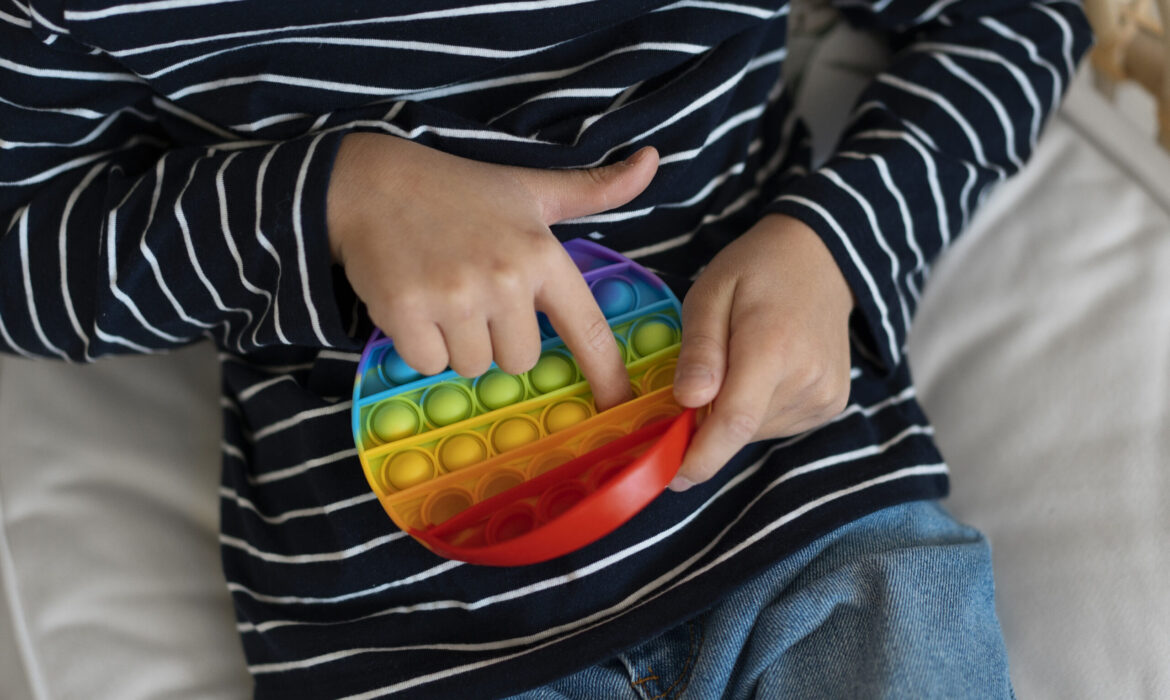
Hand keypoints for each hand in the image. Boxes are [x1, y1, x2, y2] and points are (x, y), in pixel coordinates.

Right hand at [327, 134, 658, 409]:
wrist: (371, 184)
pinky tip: (414, 305)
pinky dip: (419, 346)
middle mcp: (505, 278)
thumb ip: (593, 189)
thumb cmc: (458, 190)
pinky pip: (428, 365)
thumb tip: (653, 162)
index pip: (588, 329)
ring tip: (442, 294)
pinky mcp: (407, 312)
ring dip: (457, 343)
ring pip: (473, 366)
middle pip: (520, 359)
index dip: (607, 375)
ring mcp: (454, 297)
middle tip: (474, 295)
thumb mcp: (530, 188)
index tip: (618, 406)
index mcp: (542, 253)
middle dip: (497, 338)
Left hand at [670, 214, 854, 489]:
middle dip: (705, 423)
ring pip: (755, 432)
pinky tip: (762, 372)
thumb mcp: (710, 294)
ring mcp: (825, 396)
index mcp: (772, 348)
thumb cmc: (756, 271)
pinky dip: (755, 411)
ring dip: (731, 414)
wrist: (821, 260)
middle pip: (739, 430)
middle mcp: (807, 379)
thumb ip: (699, 350)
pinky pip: (776, 425)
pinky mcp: (831, 404)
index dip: (699, 457)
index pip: (734, 422)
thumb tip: (687, 403)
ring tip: (737, 362)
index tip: (669, 476)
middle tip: (695, 382)